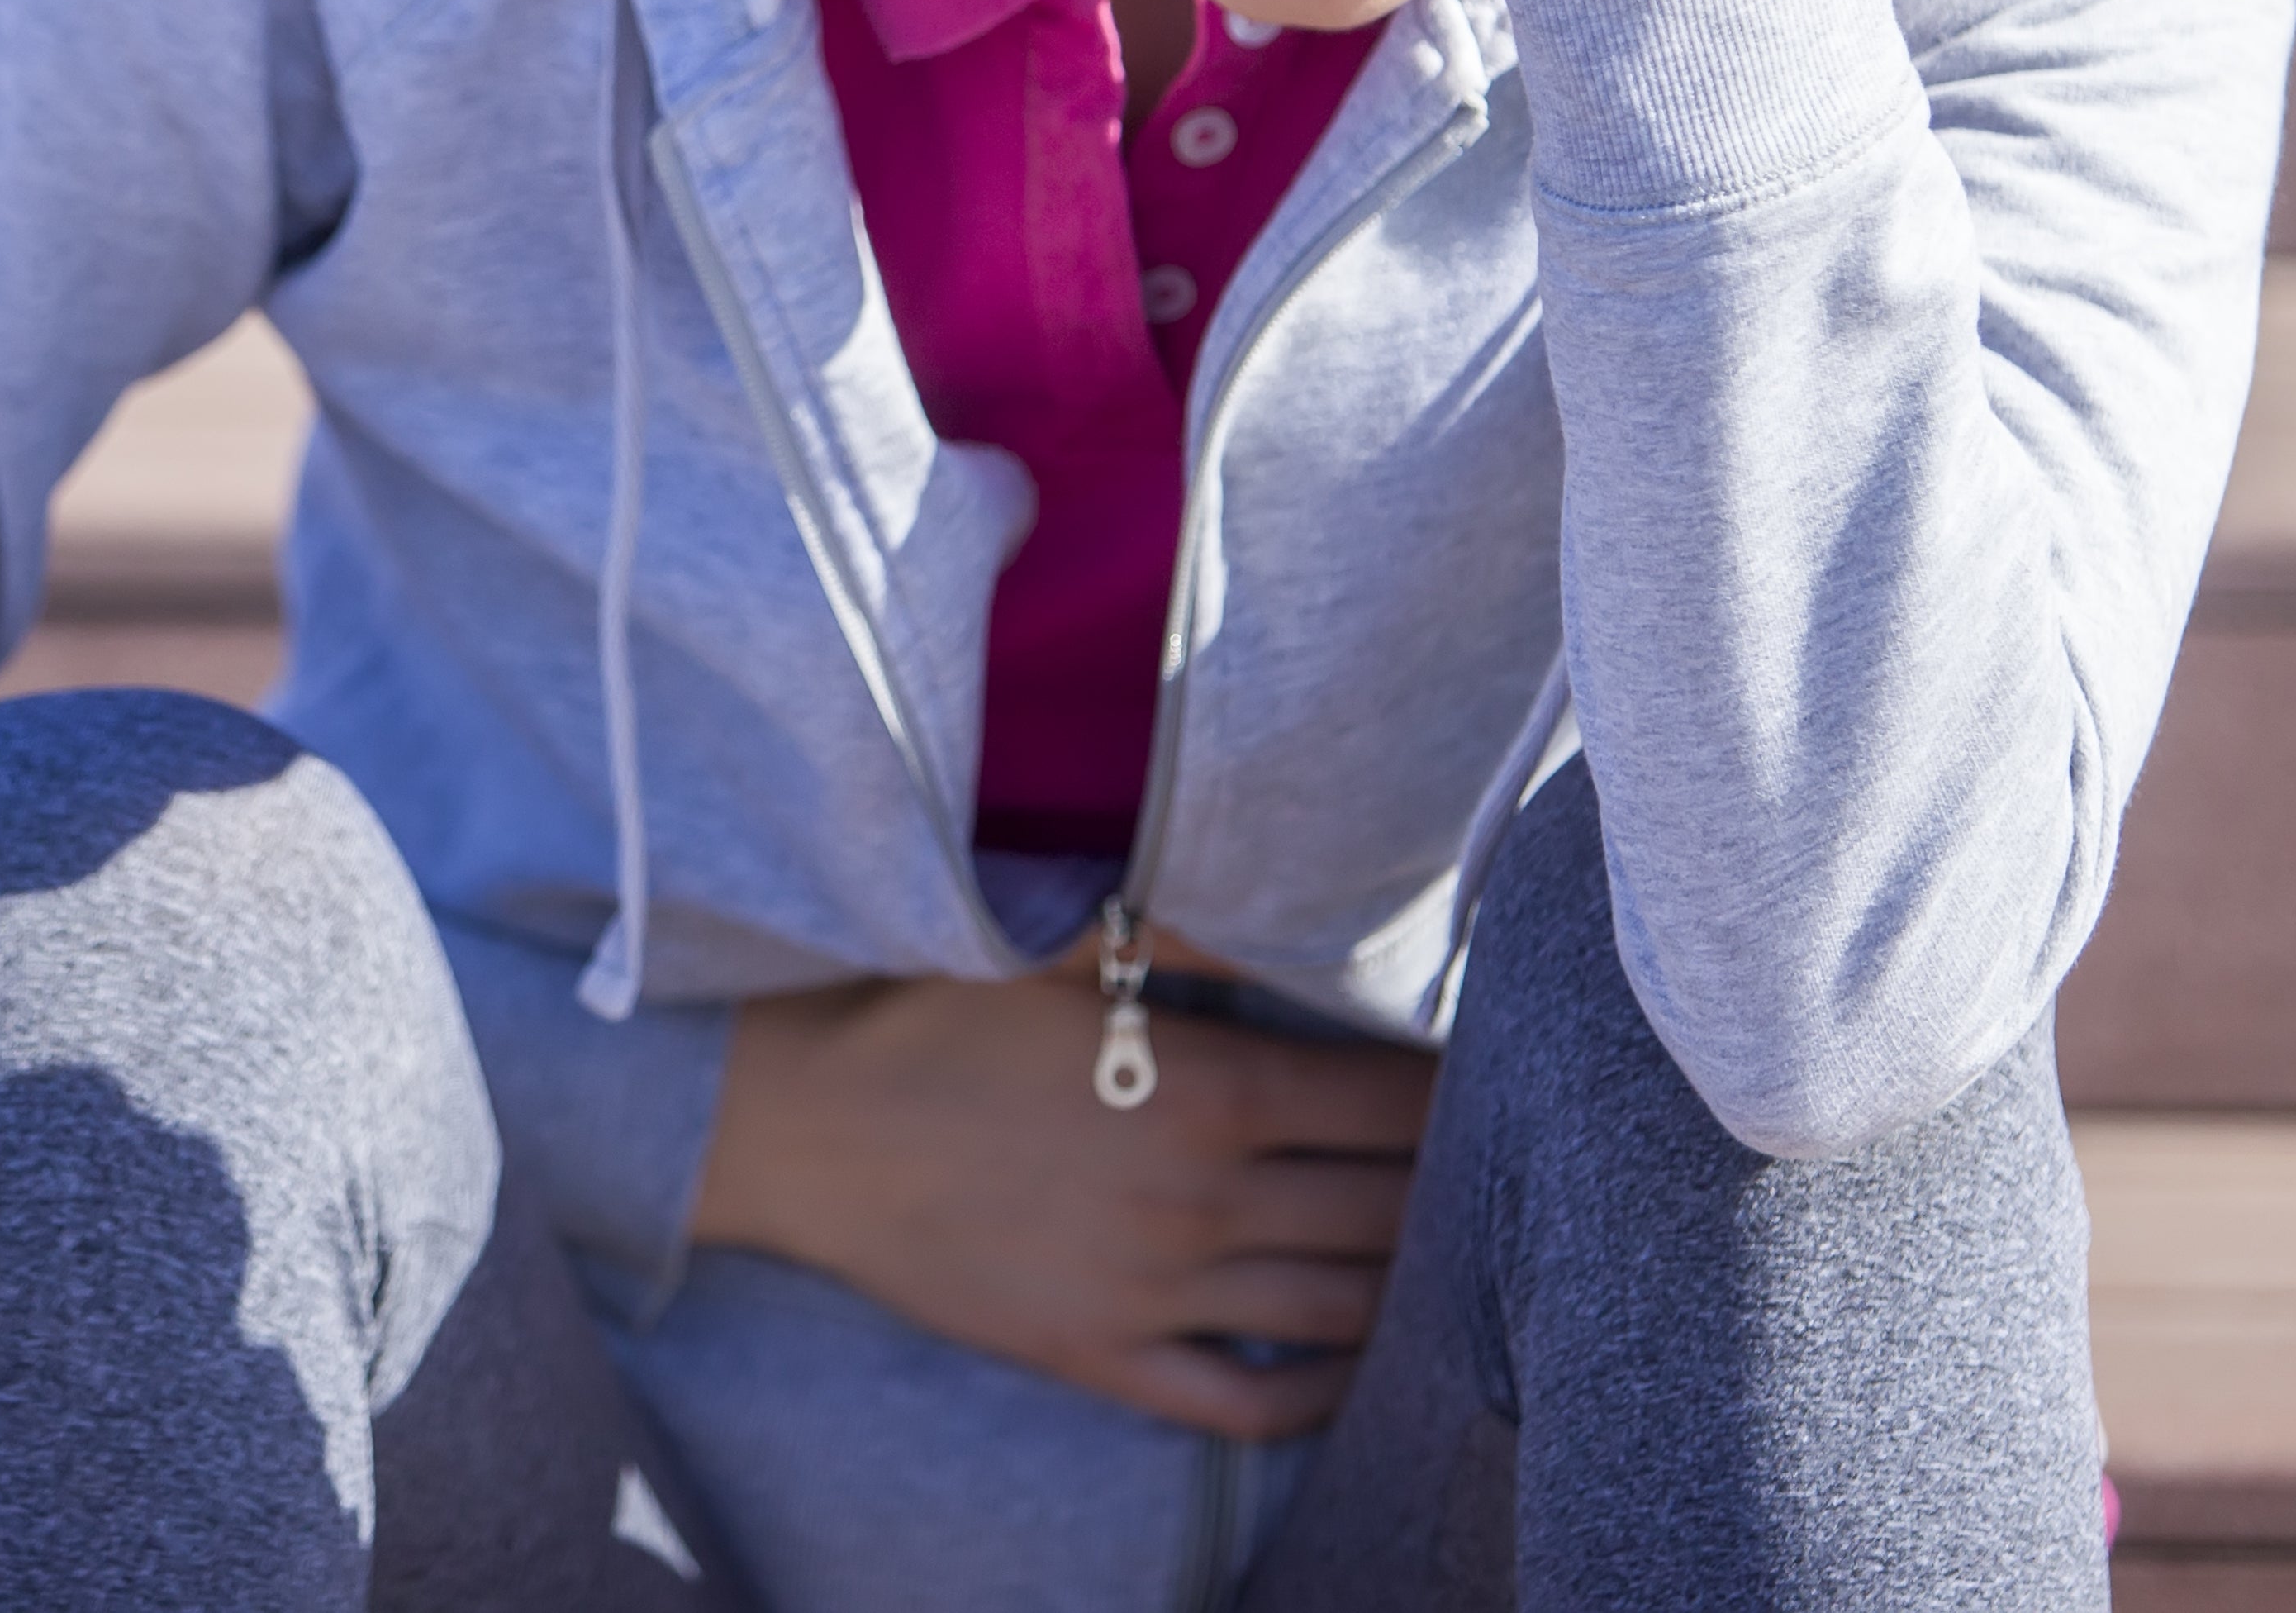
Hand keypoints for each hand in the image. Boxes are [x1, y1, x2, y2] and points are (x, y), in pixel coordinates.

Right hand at [690, 962, 1435, 1438]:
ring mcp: (1157, 1292)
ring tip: (1447, 1251)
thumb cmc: (932, 1018)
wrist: (804, 1127)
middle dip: (1454, 1182)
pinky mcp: (1105, 1359)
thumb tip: (1286, 893)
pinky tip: (1353, 1359)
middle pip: (1388, 1206)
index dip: (1455, 1087)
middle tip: (1491, 1161)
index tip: (1489, 1069)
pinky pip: (1248, 1402)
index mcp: (1206, 1089)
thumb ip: (1184, 931)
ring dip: (1410, 1281)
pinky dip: (1321, 1390)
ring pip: (1341, 1309)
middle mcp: (1201, 1199)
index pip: (1391, 1101)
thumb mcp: (1060, 950)